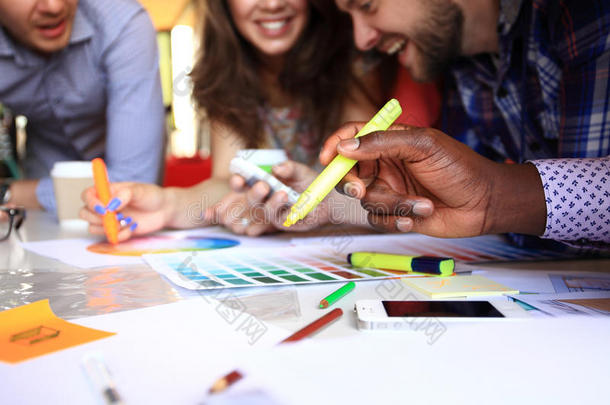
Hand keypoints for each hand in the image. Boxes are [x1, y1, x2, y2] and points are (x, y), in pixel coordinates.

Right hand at [80, 182, 173, 242]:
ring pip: (93, 227)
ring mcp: (109, 219)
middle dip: (97, 218)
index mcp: (107, 191)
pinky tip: (133, 227)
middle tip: (117, 217)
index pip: (87, 195)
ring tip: (127, 221)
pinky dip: (120, 235)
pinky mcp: (116, 230)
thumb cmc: (151, 196)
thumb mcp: (139, 190)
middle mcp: (104, 205)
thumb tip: (110, 204)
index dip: (91, 203)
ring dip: (108, 227)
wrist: (164, 210)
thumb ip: (124, 195)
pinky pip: (109, 237)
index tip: (104, 209)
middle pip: (85, 213)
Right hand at [213, 160, 339, 235]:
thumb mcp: (300, 171)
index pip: (245, 183)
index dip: (238, 181)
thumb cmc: (310, 183)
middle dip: (253, 192)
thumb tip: (275, 168)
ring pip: (264, 209)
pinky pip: (278, 218)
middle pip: (251, 198)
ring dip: (272, 201)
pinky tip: (289, 203)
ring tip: (283, 193)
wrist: (329, 198)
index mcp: (263, 183)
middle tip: (263, 185)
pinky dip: (283, 211)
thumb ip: (288, 168)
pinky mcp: (283, 222)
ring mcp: (273, 211)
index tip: (238, 178)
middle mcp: (265, 199)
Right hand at [319, 123, 546, 236]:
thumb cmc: (459, 167)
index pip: (353, 136)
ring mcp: (389, 189)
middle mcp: (385, 164)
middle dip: (351, 182)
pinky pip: (378, 219)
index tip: (326, 158)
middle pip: (349, 171)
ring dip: (393, 204)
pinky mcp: (395, 212)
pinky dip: (395, 220)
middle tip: (360, 188)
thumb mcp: (422, 146)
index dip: (335, 145)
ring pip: (366, 199)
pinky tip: (417, 217)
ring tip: (421, 204)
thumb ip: (382, 143)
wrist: (484, 203)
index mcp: (390, 140)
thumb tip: (344, 146)